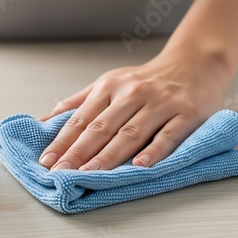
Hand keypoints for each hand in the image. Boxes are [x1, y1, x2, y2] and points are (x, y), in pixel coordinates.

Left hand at [38, 52, 232, 170]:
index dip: (62, 141)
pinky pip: (168, 134)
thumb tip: (43, 121)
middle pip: (102, 127)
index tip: (47, 161)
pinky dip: (155, 150)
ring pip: (131, 133)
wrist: (194, 63)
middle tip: (61, 172)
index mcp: (109, 87)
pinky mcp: (187, 113)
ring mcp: (160, 103)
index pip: (81, 119)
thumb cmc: (145, 81)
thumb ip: (78, 103)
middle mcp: (133, 93)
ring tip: (89, 174)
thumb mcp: (108, 84)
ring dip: (108, 155)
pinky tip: (140, 165)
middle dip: (78, 152)